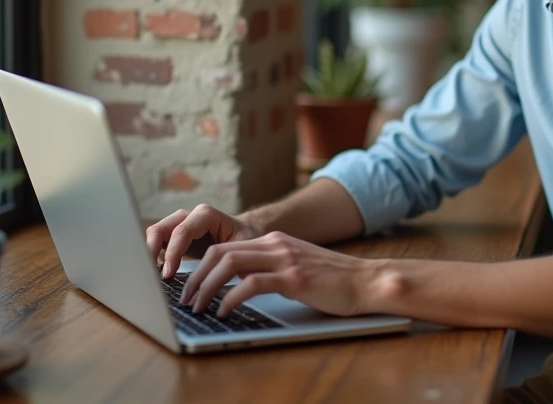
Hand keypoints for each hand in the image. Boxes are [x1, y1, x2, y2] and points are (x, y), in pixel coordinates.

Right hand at [146, 204, 259, 279]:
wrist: (245, 233)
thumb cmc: (245, 239)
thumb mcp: (242, 247)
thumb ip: (228, 258)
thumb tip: (215, 278)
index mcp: (206, 215)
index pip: (182, 231)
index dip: (173, 253)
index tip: (168, 275)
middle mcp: (188, 215)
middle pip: (160, 229)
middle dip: (152, 252)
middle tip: (153, 278)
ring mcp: (179, 223)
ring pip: (154, 235)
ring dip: (149, 255)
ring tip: (152, 278)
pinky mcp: (173, 235)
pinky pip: (156, 242)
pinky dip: (152, 257)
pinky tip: (156, 274)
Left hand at [178, 231, 380, 318]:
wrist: (366, 281)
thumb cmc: (333, 281)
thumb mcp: (297, 266)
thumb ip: (271, 268)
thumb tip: (239, 285)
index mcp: (274, 241)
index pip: (225, 247)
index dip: (201, 267)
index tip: (190, 286)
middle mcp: (276, 245)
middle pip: (221, 252)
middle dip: (196, 277)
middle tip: (186, 299)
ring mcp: (285, 259)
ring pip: (230, 264)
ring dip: (207, 287)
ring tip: (199, 307)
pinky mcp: (294, 278)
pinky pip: (252, 284)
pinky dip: (231, 298)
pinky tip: (225, 311)